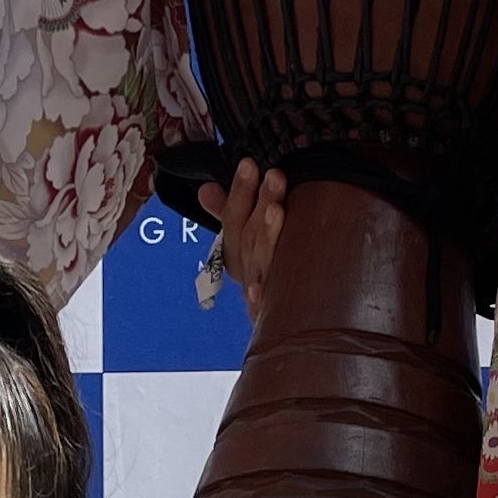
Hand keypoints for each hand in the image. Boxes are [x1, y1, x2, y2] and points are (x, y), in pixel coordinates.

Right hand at [195, 162, 286, 317]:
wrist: (291, 333)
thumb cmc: (271, 278)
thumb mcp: (249, 244)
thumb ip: (229, 214)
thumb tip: (206, 189)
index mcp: (238, 255)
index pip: (233, 219)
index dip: (239, 193)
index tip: (248, 163)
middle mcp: (247, 274)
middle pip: (247, 237)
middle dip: (258, 204)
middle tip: (273, 175)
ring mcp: (265, 293)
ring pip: (261, 260)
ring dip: (268, 234)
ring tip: (276, 208)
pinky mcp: (282, 311)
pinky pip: (275, 300)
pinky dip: (265, 289)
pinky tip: (265, 282)